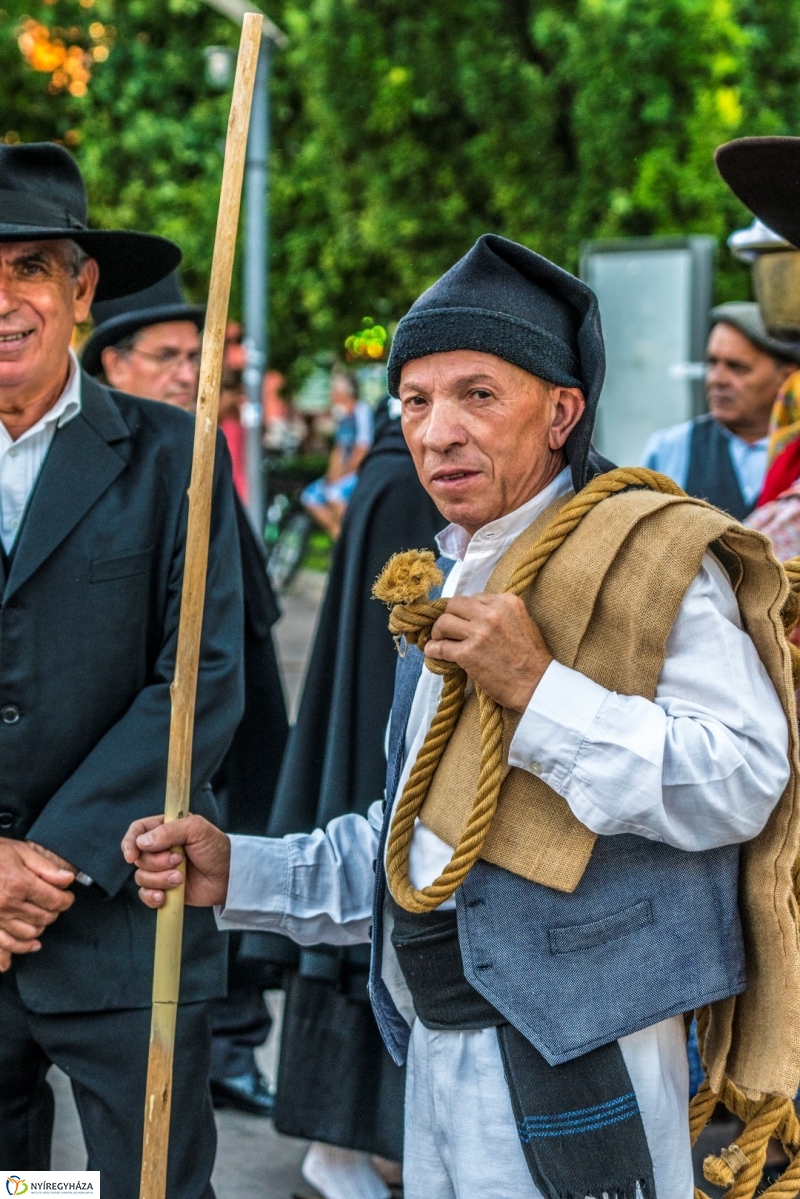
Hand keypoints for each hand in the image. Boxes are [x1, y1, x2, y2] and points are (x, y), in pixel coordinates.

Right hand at [0, 837, 75, 965]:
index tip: (67, 897)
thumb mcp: (20, 851)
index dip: (66, 900)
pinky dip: (16, 951)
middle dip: (53, 912)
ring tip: (40, 920)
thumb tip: (67, 878)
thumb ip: (46, 867)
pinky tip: (27, 946)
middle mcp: (8, 905)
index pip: (55, 901)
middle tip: (53, 904)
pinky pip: (3, 948)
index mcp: (20, 884)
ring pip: (28, 935)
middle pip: (44, 919)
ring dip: (39, 929)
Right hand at [121, 815, 230, 908]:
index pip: (137, 831)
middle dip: (157, 862)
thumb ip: (169, 831)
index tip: (133, 856)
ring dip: (160, 880)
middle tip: (179, 861)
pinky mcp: (163, 888)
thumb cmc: (216, 848)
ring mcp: (160, 870)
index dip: (130, 843)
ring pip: (141, 877)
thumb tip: (142, 842)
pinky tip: (164, 896)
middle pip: (139, 857)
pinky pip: (145, 894)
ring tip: (181, 878)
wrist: (228, 877)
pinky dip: (151, 897)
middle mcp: (160, 849)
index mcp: (165, 829)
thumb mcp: (197, 829)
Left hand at [425, 594, 552, 712]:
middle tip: (447, 630)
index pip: (473, 598)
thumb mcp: (522, 621)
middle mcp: (492, 613)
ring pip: (443, 622)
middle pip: (454, 604)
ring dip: (438, 633)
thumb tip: (475, 614)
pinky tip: (433, 653)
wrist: (537, 684)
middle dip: (448, 616)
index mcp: (507, 601)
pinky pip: (440, 647)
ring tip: (440, 641)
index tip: (464, 622)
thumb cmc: (532, 657)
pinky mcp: (468, 654)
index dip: (465, 611)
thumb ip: (501, 613)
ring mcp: (479, 633)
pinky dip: (433, 650)